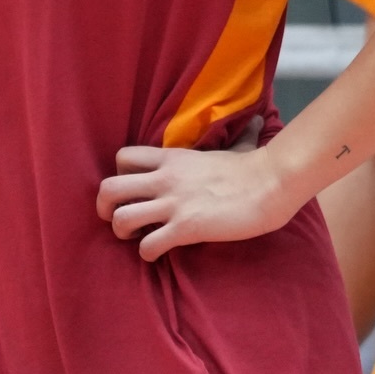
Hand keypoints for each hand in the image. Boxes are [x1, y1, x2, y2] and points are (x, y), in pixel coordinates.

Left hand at [95, 119, 289, 261]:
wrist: (270, 184)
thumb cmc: (253, 168)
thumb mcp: (231, 146)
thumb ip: (234, 137)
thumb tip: (260, 119)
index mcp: (171, 157)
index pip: (122, 157)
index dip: (119, 175)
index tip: (132, 190)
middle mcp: (165, 178)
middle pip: (109, 188)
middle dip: (105, 208)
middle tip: (117, 219)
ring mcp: (174, 203)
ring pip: (121, 219)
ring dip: (123, 233)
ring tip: (137, 238)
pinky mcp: (186, 228)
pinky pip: (148, 246)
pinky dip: (147, 254)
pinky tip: (158, 253)